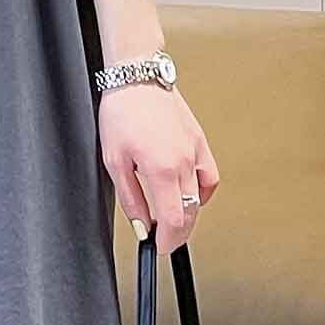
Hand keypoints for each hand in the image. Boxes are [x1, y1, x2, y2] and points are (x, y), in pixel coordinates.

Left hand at [101, 84, 219, 256]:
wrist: (137, 78)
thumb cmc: (122, 112)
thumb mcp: (114, 162)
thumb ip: (131, 199)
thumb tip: (142, 225)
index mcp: (162, 169)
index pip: (174, 220)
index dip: (168, 240)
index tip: (159, 246)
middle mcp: (184, 162)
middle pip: (191, 214)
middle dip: (178, 233)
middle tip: (163, 238)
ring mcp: (196, 151)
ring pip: (201, 198)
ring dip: (188, 214)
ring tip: (172, 216)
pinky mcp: (200, 142)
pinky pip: (209, 177)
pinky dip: (201, 192)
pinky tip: (187, 193)